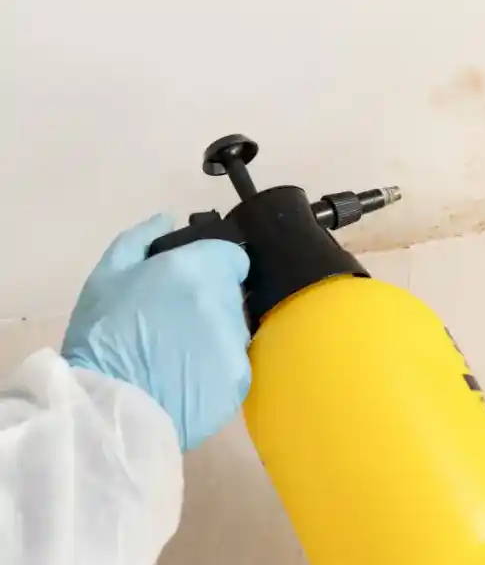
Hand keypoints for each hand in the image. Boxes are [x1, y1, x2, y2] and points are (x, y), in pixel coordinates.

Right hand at [63, 214, 251, 450]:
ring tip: (176, 353)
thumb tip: (167, 218)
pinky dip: (216, 368)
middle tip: (174, 319)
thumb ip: (140, 239)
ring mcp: (237, 343)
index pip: (234, 257)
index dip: (215, 264)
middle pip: (232, 293)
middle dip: (210, 299)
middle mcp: (225, 302)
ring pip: (235, 329)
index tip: (194, 280)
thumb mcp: (106, 276)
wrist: (107, 409)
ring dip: (214, 334)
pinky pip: (234, 364)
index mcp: (197, 270)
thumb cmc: (101, 337)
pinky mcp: (240, 380)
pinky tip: (186, 377)